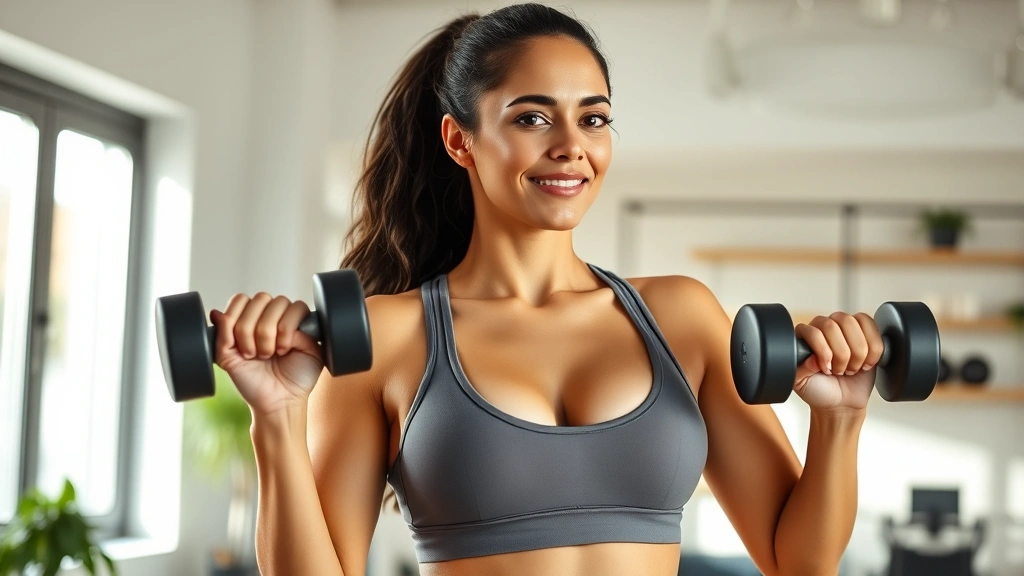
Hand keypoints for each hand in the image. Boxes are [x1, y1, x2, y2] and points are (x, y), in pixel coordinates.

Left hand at [209, 292, 324, 415]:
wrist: (275, 402)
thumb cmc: (253, 383)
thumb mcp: (228, 359)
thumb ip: (221, 335)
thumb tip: (216, 313)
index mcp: (251, 321)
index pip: (242, 299)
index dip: (236, 317)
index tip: (235, 345)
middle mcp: (271, 317)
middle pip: (260, 298)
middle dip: (250, 328)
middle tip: (252, 354)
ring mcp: (291, 321)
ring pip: (279, 303)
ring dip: (268, 332)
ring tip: (268, 354)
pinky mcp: (309, 328)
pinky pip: (298, 310)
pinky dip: (286, 331)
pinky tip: (283, 350)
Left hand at [792, 312, 884, 411]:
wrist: (841, 402)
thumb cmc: (820, 390)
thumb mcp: (800, 383)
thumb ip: (800, 369)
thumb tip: (812, 358)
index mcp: (804, 336)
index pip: (814, 331)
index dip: (823, 351)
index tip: (826, 369)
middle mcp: (823, 327)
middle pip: (835, 325)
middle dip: (841, 354)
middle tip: (839, 370)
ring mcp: (844, 327)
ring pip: (853, 323)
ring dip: (857, 352)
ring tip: (851, 367)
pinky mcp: (865, 331)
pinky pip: (871, 325)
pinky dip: (873, 348)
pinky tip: (866, 362)